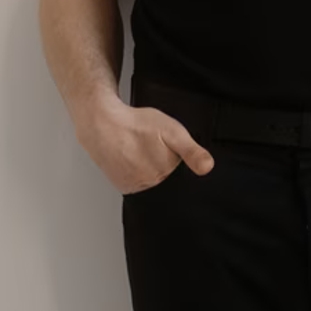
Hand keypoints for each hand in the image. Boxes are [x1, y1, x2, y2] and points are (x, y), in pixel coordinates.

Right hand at [78, 98, 213, 192]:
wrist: (101, 123)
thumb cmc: (135, 125)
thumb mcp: (172, 132)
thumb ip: (192, 151)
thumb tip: (208, 167)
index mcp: (164, 173)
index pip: (182, 180)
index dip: (179, 167)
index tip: (169, 153)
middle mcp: (149, 184)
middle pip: (168, 182)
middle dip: (167, 168)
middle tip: (153, 149)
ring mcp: (134, 187)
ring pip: (152, 184)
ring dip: (151, 171)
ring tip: (142, 152)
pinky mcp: (123, 186)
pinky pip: (137, 184)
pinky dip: (138, 174)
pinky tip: (134, 159)